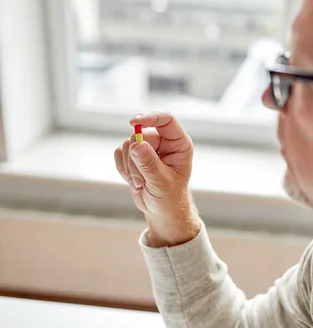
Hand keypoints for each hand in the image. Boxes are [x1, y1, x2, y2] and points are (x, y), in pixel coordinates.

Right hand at [114, 111, 200, 246]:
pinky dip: (122, 168)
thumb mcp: (162, 182)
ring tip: (141, 183)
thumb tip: (137, 145)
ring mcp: (148, 147)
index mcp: (179, 144)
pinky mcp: (134, 155)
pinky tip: (134, 181)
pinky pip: (119, 153)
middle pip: (140, 134)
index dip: (150, 117)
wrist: (161, 210)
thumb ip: (149, 163)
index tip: (134, 122)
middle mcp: (164, 142)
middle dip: (135, 159)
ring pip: (127, 144)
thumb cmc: (169, 196)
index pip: (166, 120)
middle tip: (142, 180)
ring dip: (129, 167)